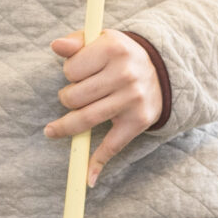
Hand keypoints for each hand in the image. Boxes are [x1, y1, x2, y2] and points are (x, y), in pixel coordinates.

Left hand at [45, 29, 162, 183]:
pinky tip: (88, 178)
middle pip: (73, 96)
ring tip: (54, 129)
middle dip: (67, 98)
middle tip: (75, 96)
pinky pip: (112, 145)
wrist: (162, 71)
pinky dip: (97, 163)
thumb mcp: (102, 39)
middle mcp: (125, 74)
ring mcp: (132, 99)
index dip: (69, 73)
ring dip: (66, 126)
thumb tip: (55, 46)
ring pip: (84, 119)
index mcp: (113, 48)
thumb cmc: (120, 56)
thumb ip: (76, 42)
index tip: (77, 73)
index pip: (70, 69)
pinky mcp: (138, 121)